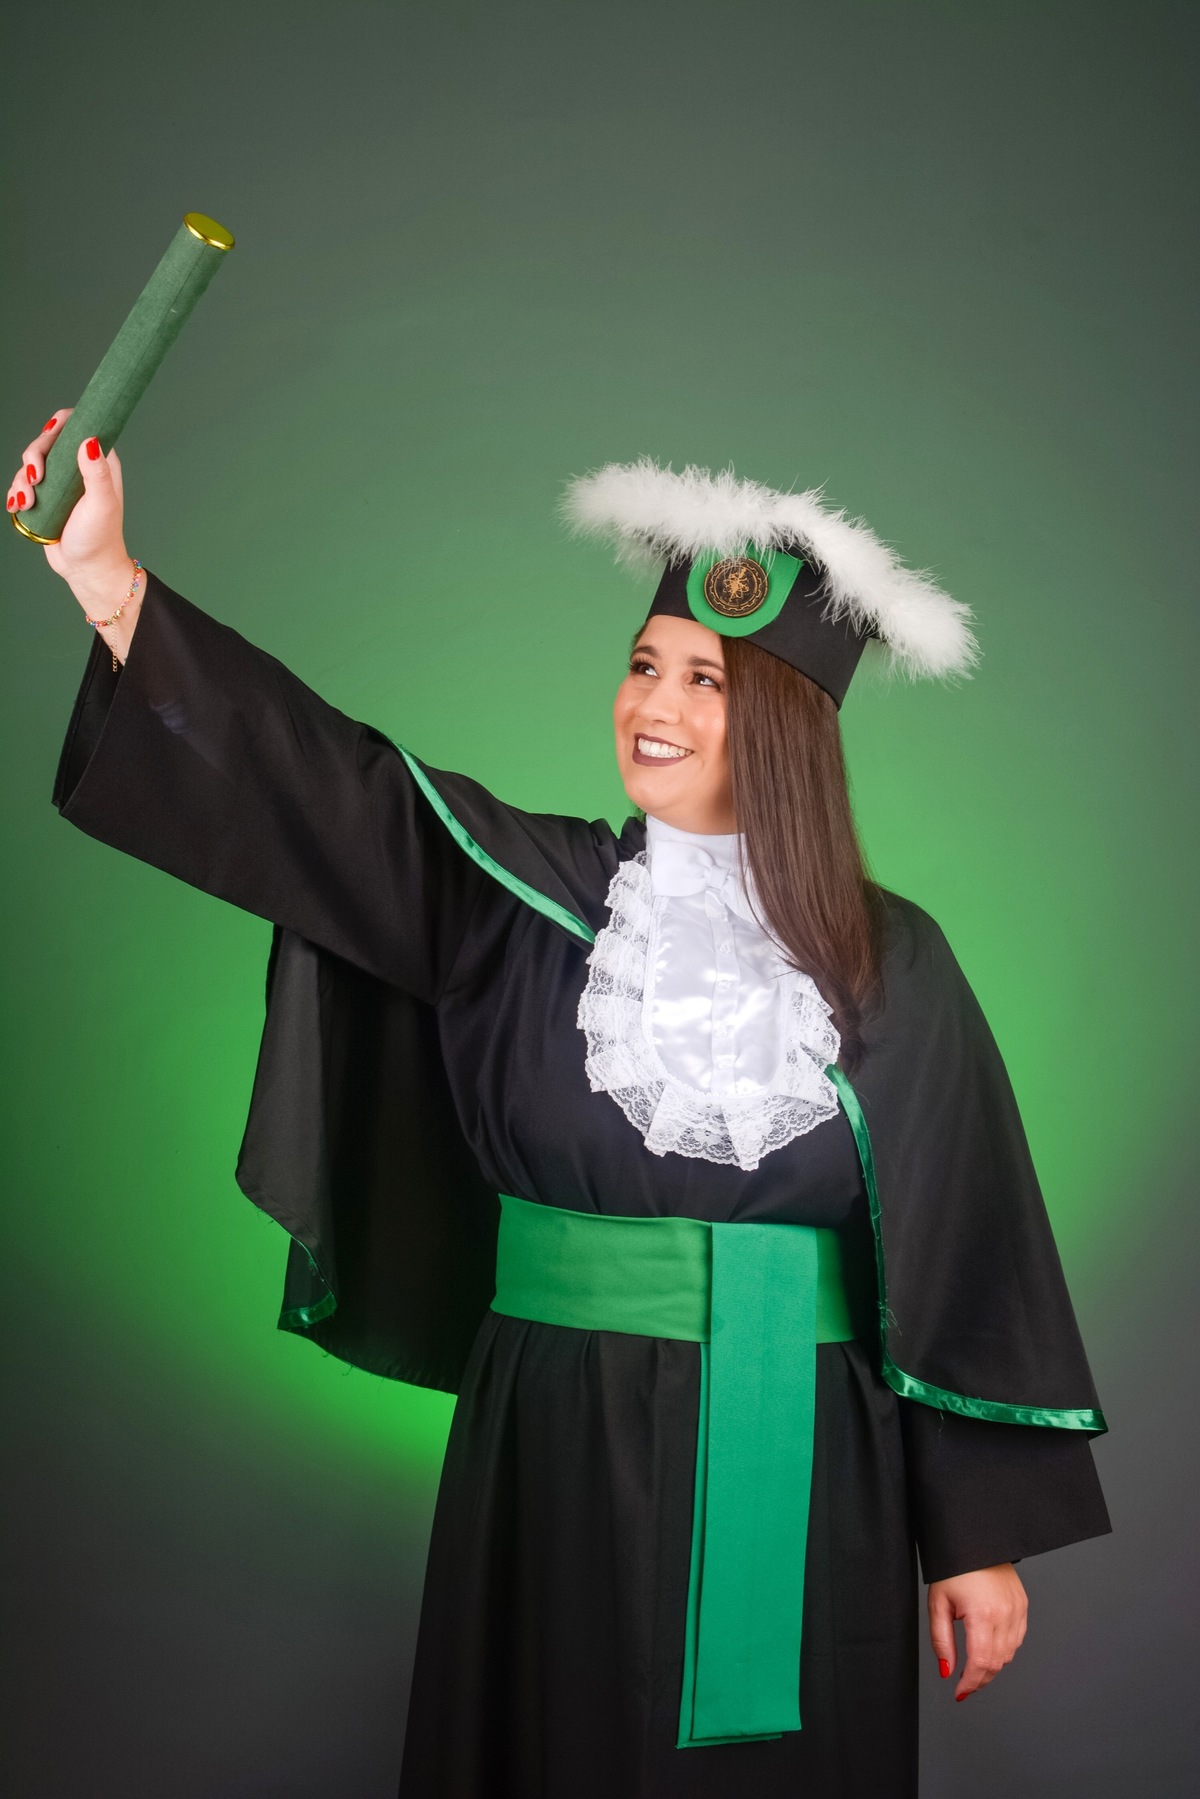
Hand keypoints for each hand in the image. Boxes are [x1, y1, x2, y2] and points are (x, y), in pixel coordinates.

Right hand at [7, 407, 132, 604]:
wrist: (85, 569)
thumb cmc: (99, 538)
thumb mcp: (101, 504)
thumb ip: (96, 472)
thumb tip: (89, 439)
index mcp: (98, 461)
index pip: (77, 425)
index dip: (60, 423)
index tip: (49, 435)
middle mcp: (78, 467)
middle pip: (46, 441)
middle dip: (33, 455)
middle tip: (35, 478)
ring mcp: (59, 482)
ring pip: (30, 463)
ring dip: (22, 480)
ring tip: (28, 503)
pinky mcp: (44, 497)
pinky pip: (22, 484)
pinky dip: (16, 493)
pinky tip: (19, 507)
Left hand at [928, 1562, 1027, 1702]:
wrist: (973, 1539)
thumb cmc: (952, 1568)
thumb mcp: (938, 1604)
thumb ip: (942, 1640)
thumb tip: (946, 1671)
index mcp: (983, 1614)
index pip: (980, 1663)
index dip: (970, 1683)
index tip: (959, 1693)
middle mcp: (1006, 1614)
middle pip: (996, 1663)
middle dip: (980, 1679)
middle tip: (964, 1686)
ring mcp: (1018, 1609)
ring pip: (1009, 1654)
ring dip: (992, 1665)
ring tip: (974, 1668)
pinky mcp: (1023, 1605)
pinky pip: (1017, 1639)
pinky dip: (1004, 1650)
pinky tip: (989, 1648)